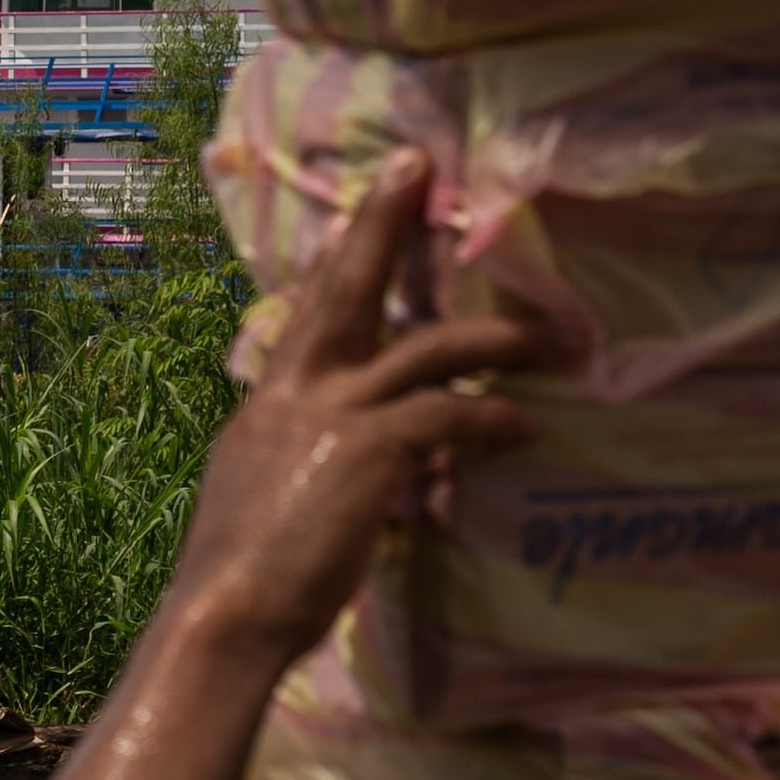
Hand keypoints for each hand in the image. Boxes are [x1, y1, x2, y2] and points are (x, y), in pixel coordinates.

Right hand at [166, 156, 541, 667]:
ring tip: (555, 341)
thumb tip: (380, 465)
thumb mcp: (266, 498)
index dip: (337, 255)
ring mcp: (333, 413)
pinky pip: (454, 412)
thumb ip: (314, 464)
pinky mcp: (374, 447)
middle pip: (347, 284)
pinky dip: (493, 415)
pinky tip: (522, 428)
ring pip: (430, 345)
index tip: (362, 204)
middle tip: (416, 164)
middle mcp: (296, 390)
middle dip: (382, 221)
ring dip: (499, 337)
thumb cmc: (241, 580)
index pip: (307, 310)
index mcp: (267, 401)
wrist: (224, 614)